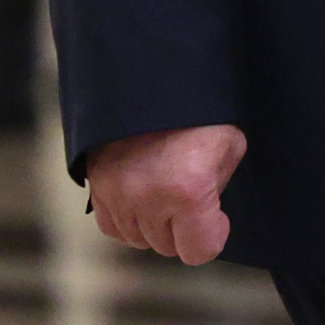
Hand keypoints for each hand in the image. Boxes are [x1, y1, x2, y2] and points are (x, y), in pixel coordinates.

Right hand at [86, 123, 247, 263]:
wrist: (154, 73)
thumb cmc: (199, 109)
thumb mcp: (229, 145)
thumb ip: (218, 187)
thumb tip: (208, 210)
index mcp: (187, 190)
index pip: (199, 251)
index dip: (213, 236)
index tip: (216, 218)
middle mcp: (148, 198)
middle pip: (168, 247)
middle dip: (184, 228)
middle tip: (192, 195)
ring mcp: (117, 194)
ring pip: (139, 240)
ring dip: (156, 225)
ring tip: (167, 191)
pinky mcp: (96, 185)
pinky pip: (112, 227)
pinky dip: (129, 220)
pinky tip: (144, 198)